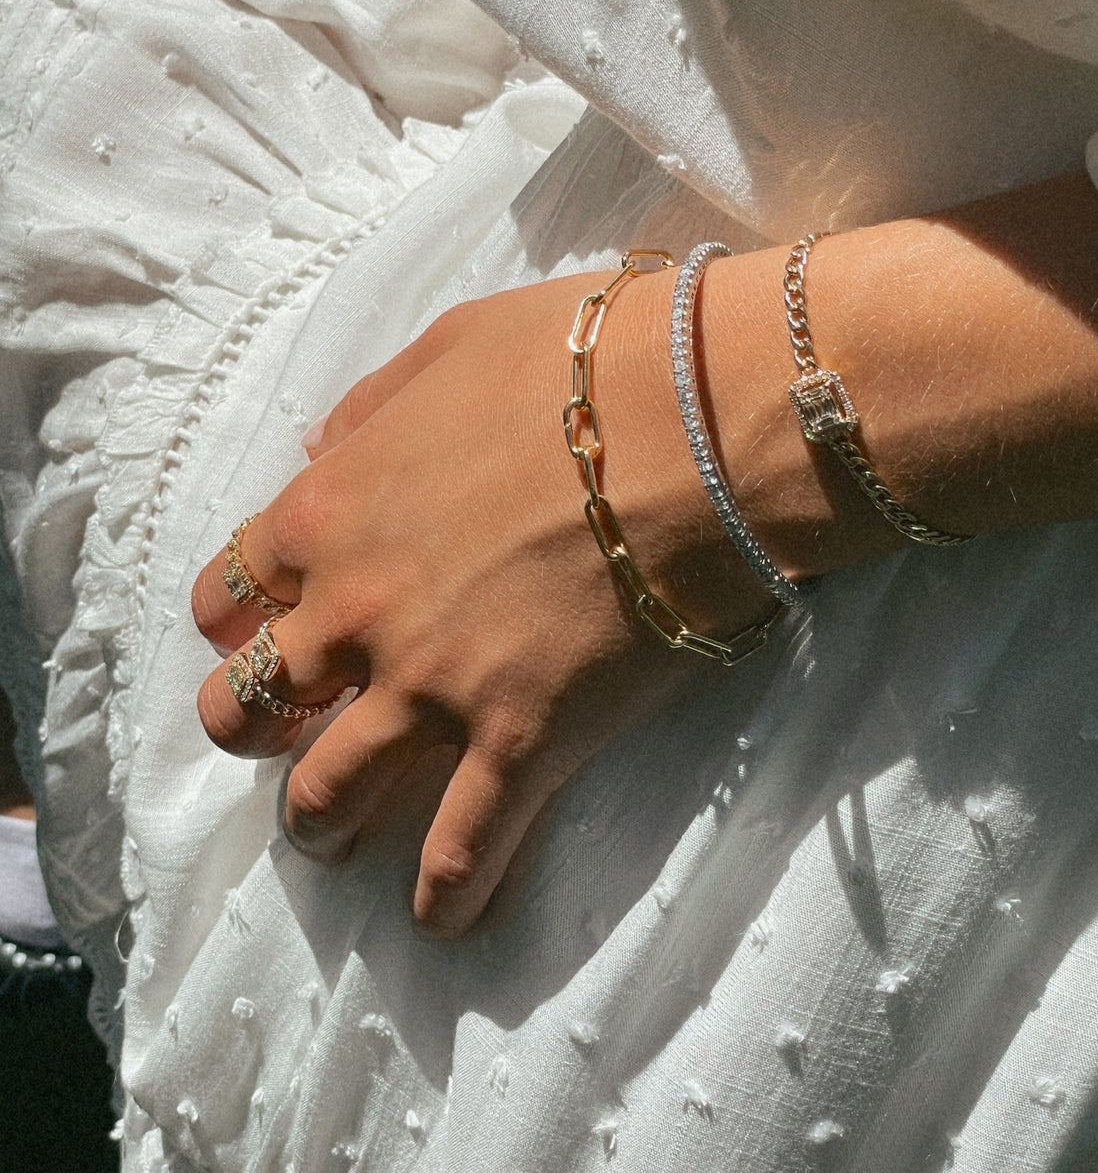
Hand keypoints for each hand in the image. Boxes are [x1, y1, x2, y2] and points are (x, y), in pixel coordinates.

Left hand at [190, 265, 775, 936]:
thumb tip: (317, 451)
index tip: (258, 643)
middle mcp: (358, 613)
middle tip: (285, 740)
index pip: (230, 595)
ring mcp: (434, 689)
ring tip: (333, 843)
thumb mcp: (450, 347)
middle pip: (254, 706)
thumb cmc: (583, 363)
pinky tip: (445, 919)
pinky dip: (446, 895)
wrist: (699, 420)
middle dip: (255, 732)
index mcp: (331, 515)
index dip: (235, 627)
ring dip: (320, 827)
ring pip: (329, 794)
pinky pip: (463, 849)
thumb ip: (367, 409)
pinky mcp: (523, 742)